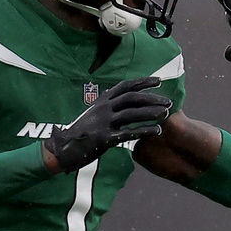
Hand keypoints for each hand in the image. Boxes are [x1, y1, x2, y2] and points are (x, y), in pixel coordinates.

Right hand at [44, 77, 171, 172]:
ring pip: (131, 113)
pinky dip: (144, 131)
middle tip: (168, 102)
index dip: (142, 82)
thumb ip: (108, 105)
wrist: (62, 149)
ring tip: (166, 114)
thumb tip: (121, 97)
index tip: (159, 81)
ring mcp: (103, 123)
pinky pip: (128, 133)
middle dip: (152, 98)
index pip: (125, 86)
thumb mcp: (93, 114)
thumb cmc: (81, 132)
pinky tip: (156, 131)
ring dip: (150, 113)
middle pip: (132, 98)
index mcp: (101, 101)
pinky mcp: (104, 139)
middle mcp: (102, 109)